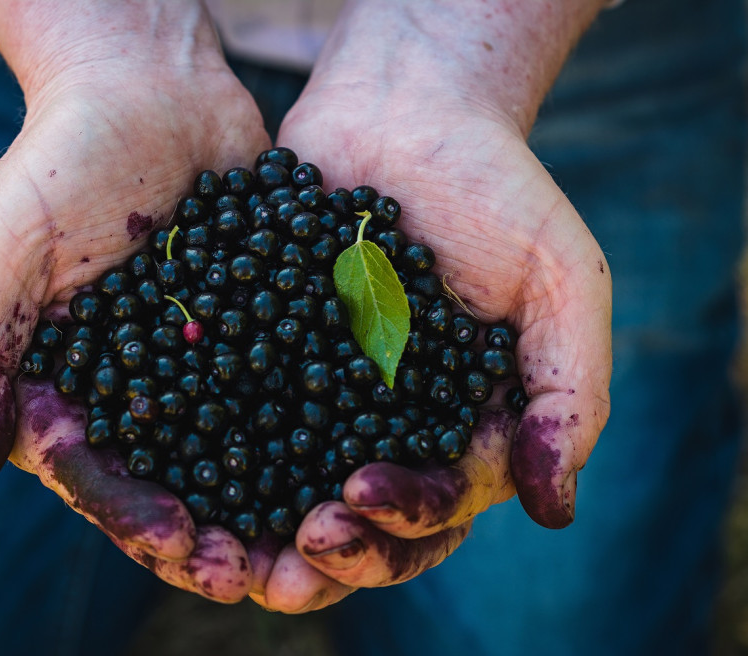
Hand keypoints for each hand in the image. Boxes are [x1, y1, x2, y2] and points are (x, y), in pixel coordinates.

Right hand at [0, 3, 271, 601]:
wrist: (147, 87)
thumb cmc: (58, 160)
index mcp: (69, 392)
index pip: (98, 476)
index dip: (136, 518)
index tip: (183, 544)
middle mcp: (140, 392)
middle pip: (177, 481)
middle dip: (217, 532)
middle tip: (263, 571)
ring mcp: (206, 365)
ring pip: (242, 451)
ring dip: (276, 501)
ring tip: (317, 535)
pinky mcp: (262, 331)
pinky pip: (292, 387)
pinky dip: (321, 424)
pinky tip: (360, 454)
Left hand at [248, 0, 611, 610]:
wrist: (407, 112)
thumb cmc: (497, 191)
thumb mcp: (559, 283)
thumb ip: (569, 392)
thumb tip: (554, 509)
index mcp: (462, 428)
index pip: (439, 505)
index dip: (403, 519)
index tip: (358, 497)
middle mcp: (389, 427)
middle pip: (361, 520)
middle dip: (330, 552)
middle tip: (291, 557)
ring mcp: (323, 397)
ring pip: (291, 488)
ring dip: (261, 528)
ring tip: (225, 548)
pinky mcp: (265, 358)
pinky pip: (236, 416)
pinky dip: (211, 450)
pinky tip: (178, 467)